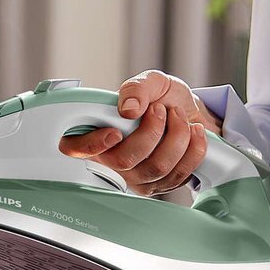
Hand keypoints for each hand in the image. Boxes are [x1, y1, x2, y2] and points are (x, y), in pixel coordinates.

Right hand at [59, 70, 221, 195]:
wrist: (193, 115)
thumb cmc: (164, 100)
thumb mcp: (151, 82)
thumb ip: (136, 88)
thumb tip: (128, 109)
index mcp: (97, 132)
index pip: (75, 147)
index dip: (91, 145)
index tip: (115, 132)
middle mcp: (111, 160)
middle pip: (124, 160)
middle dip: (151, 131)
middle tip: (161, 109)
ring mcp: (135, 178)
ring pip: (156, 167)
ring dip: (177, 136)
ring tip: (179, 117)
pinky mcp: (160, 186)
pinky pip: (178, 174)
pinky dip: (193, 147)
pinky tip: (193, 132)